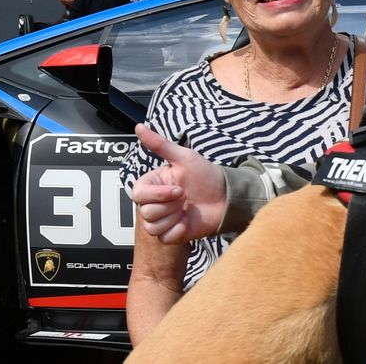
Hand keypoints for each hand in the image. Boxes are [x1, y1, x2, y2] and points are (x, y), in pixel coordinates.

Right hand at [132, 124, 227, 243]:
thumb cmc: (207, 176)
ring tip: (187, 209)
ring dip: (173, 218)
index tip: (179, 190)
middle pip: (145, 212)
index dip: (158, 195)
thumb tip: (139, 126)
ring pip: (152, 226)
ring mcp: (163, 219)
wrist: (227, 197)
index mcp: (153, 184)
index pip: (138, 194)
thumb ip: (160, 144)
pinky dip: (177, 232)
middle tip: (186, 198)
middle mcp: (155, 202)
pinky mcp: (172, 234)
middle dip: (170, 206)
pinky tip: (188, 222)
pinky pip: (164, 238)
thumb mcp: (184, 157)